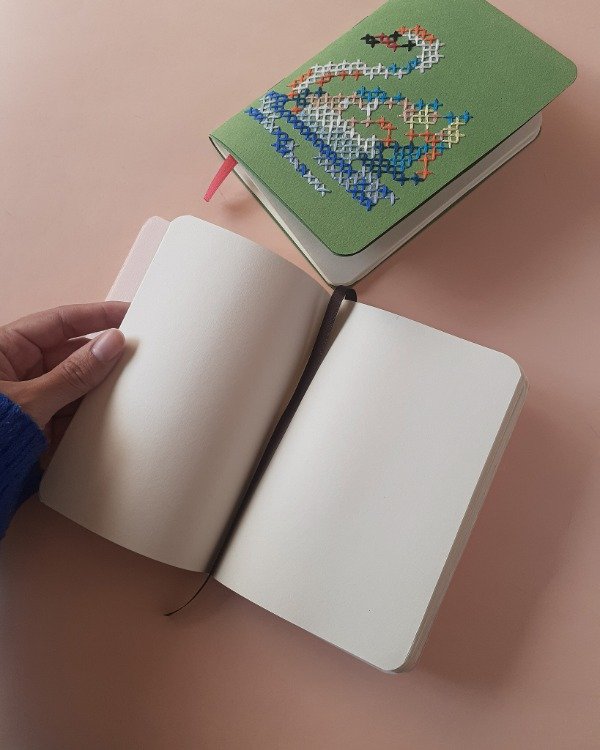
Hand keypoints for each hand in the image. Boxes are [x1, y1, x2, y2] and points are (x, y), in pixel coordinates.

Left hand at [0, 302, 127, 453]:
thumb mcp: (30, 401)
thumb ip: (74, 374)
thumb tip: (112, 343)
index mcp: (5, 349)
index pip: (60, 322)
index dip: (96, 315)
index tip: (129, 314)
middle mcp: (18, 369)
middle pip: (71, 353)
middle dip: (103, 356)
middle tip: (138, 355)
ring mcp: (29, 398)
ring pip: (74, 384)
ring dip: (100, 388)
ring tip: (132, 387)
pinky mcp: (37, 425)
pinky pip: (70, 411)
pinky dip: (89, 415)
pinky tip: (111, 415)